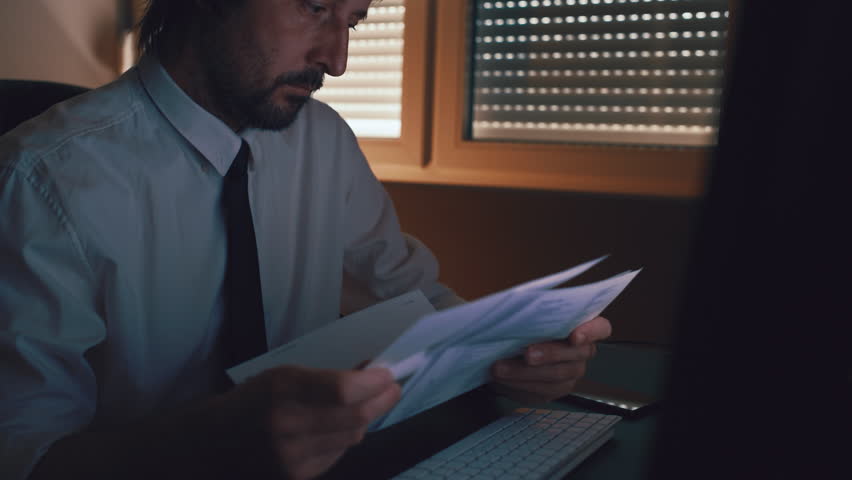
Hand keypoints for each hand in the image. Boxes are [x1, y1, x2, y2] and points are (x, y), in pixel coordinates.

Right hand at [212, 366, 399, 479]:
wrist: (213, 443)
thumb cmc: (253, 401)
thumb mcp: (285, 376)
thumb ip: (328, 377)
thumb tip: (372, 372)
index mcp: (282, 389)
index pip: (342, 389)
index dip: (372, 382)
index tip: (388, 374)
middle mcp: (287, 424)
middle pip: (355, 415)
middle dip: (383, 400)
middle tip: (393, 389)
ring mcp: (292, 455)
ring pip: (353, 436)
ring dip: (366, 418)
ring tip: (369, 404)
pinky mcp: (297, 476)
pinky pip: (339, 454)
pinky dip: (346, 438)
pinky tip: (340, 427)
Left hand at [489, 316, 611, 403]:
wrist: (508, 351)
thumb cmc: (523, 326)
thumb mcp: (526, 313)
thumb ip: (531, 310)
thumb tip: (518, 303)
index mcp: (582, 325)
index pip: (601, 328)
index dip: (591, 332)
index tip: (575, 336)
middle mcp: (582, 351)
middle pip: (577, 354)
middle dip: (550, 354)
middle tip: (527, 354)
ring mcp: (571, 372)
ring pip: (556, 375)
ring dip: (526, 372)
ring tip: (501, 367)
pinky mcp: (555, 389)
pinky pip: (543, 390)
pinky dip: (520, 383)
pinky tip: (503, 378)